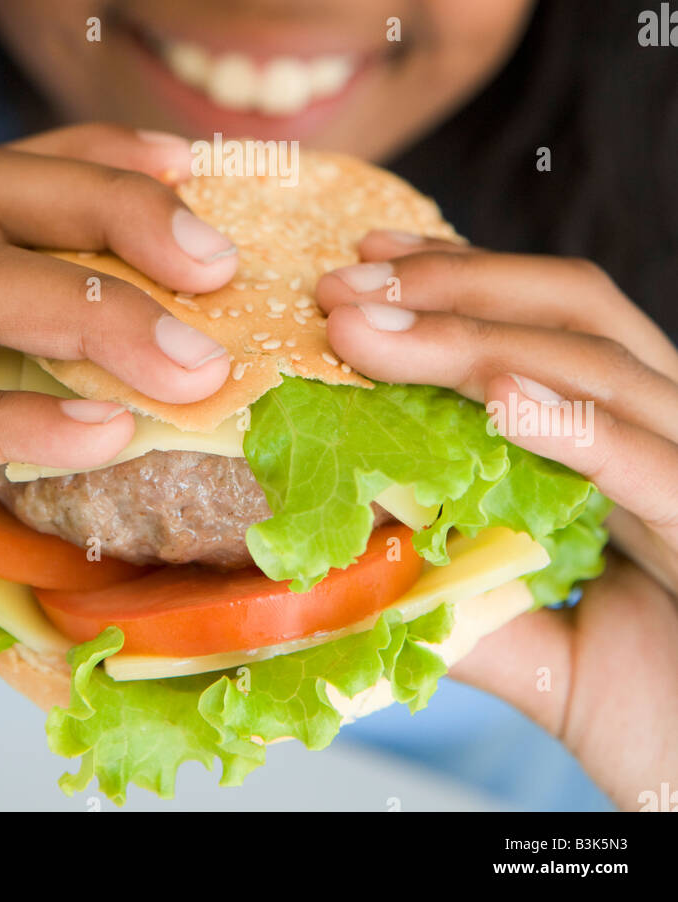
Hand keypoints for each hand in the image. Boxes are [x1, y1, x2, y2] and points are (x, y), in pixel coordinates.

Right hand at [0, 123, 235, 582]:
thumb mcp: (20, 483)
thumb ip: (95, 418)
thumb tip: (226, 389)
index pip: (3, 186)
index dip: (99, 156)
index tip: (192, 165)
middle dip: (115, 208)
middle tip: (218, 266)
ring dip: (94, 311)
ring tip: (193, 367)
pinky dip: (17, 418)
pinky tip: (104, 434)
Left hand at [316, 234, 677, 810]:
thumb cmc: (665, 721)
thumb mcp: (544, 657)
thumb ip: (466, 603)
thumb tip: (357, 564)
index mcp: (630, 440)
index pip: (545, 323)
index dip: (456, 279)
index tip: (360, 265)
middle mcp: (671, 433)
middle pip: (571, 311)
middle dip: (448, 287)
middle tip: (342, 288)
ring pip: (599, 367)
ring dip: (474, 340)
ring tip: (374, 333)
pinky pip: (650, 465)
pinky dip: (574, 424)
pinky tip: (498, 399)